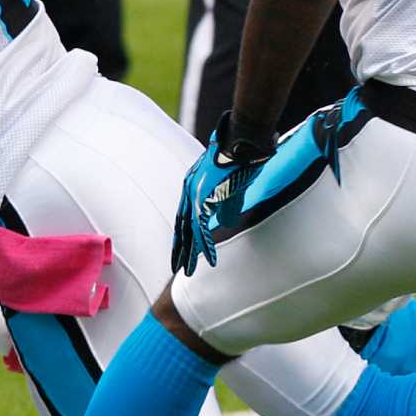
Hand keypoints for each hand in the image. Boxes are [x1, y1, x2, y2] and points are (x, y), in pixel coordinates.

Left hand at [171, 111, 274, 275]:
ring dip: (190, 253)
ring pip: (189, 232)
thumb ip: (225, 205)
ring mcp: (195, 197)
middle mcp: (189, 192)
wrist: (239, 144)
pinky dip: (207, 247)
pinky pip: (203, 229)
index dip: (182, 235)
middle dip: (180, 248)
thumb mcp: (227, 185)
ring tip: (187, 271)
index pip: (183, 217)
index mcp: (192, 187)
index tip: (181, 249)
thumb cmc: (236, 159)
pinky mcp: (204, 200)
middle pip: (181, 227)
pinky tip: (209, 261)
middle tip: (176, 266)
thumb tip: (225, 223)